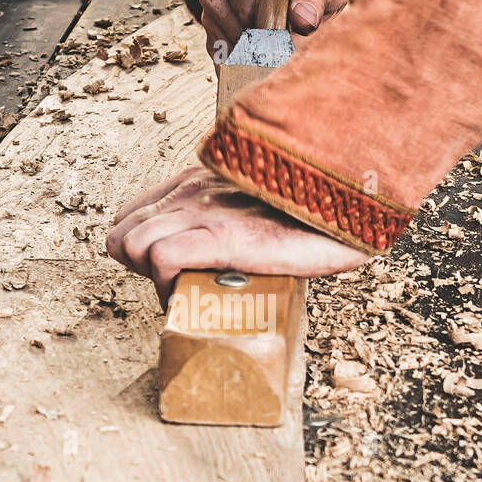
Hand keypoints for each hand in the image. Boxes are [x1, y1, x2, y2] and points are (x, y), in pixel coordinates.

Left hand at [106, 166, 367, 305]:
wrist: (358, 194)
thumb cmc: (319, 211)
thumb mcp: (262, 207)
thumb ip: (232, 218)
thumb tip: (224, 257)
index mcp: (200, 182)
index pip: (134, 219)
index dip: (145, 253)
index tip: (176, 274)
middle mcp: (193, 190)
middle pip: (122, 235)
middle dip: (142, 270)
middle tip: (179, 289)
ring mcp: (204, 209)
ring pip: (131, 244)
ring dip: (153, 280)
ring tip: (190, 296)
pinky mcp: (223, 234)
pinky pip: (159, 257)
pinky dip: (167, 286)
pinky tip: (199, 298)